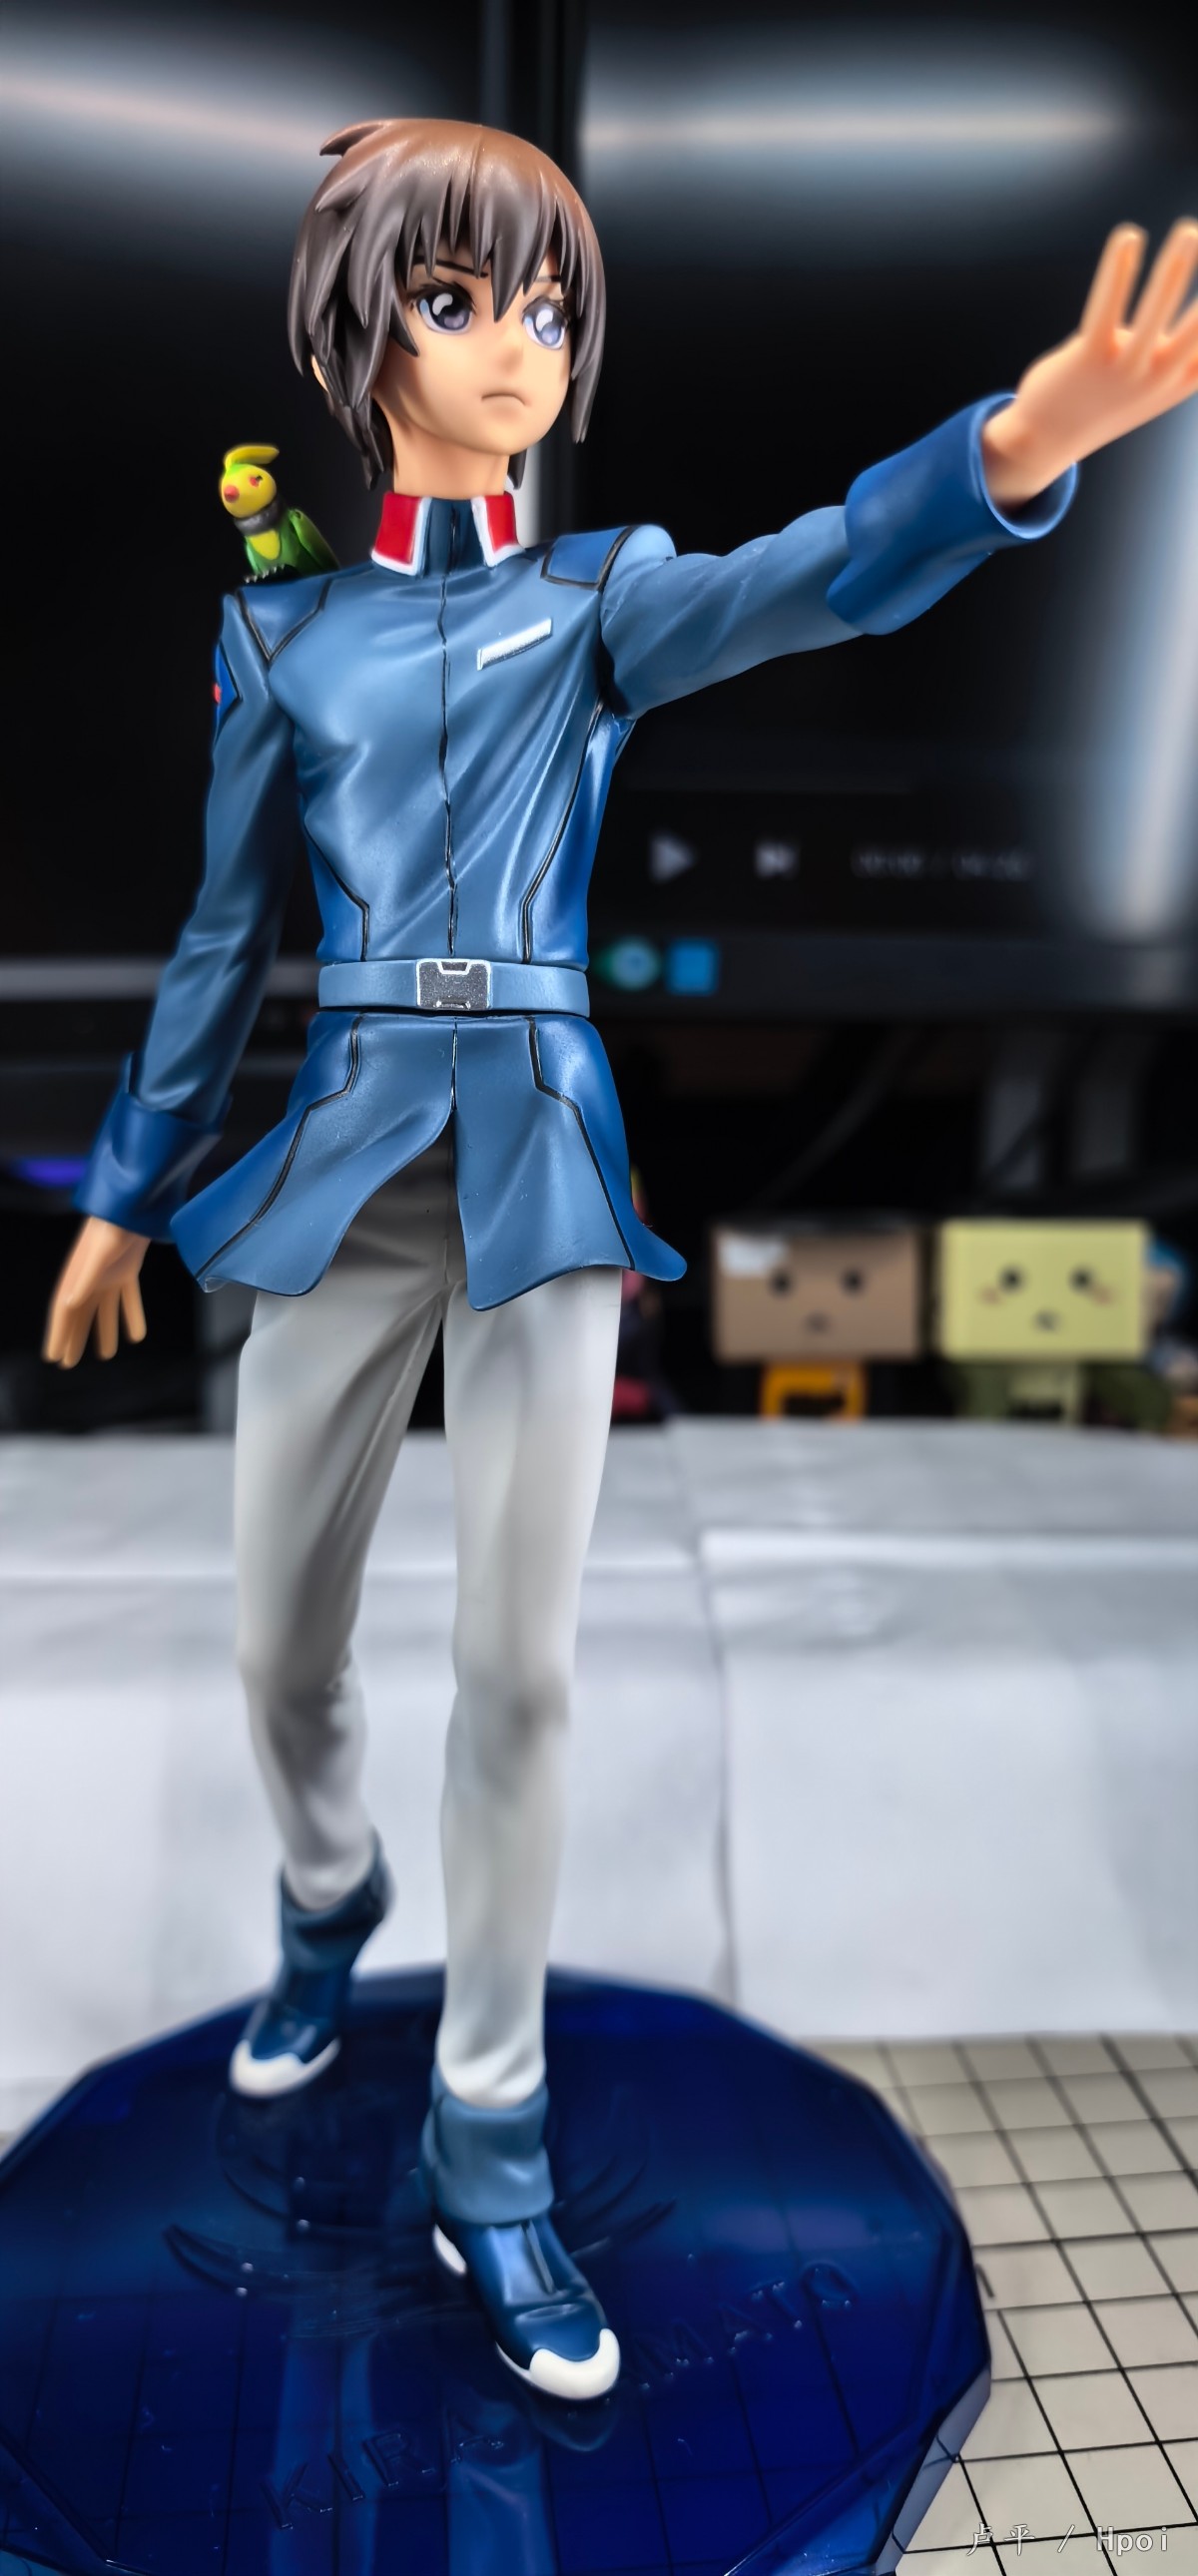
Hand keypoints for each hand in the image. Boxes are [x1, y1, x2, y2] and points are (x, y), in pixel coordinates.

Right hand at [43, 1217, 149, 1367]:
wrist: (133, 1205)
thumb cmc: (112, 1226)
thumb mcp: (99, 1253)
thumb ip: (86, 1278)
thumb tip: (70, 1303)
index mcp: (77, 1276)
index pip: (63, 1312)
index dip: (58, 1334)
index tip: (54, 1357)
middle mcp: (89, 1278)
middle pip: (80, 1315)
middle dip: (74, 1338)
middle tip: (68, 1363)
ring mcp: (109, 1275)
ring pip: (104, 1310)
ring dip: (104, 1331)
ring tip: (106, 1354)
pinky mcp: (128, 1269)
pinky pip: (129, 1298)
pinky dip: (132, 1316)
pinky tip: (137, 1335)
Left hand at [981, 219, 1197, 509]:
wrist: (1046, 440)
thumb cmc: (1105, 399)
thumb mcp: (1151, 384)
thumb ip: (1177, 355)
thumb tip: (1181, 299)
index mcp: (1180, 382)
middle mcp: (1158, 379)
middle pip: (1196, 328)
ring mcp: (1124, 370)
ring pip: (1155, 311)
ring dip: (1174, 268)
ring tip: (1188, 231)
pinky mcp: (1089, 357)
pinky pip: (1108, 304)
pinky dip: (1119, 269)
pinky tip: (1128, 238)